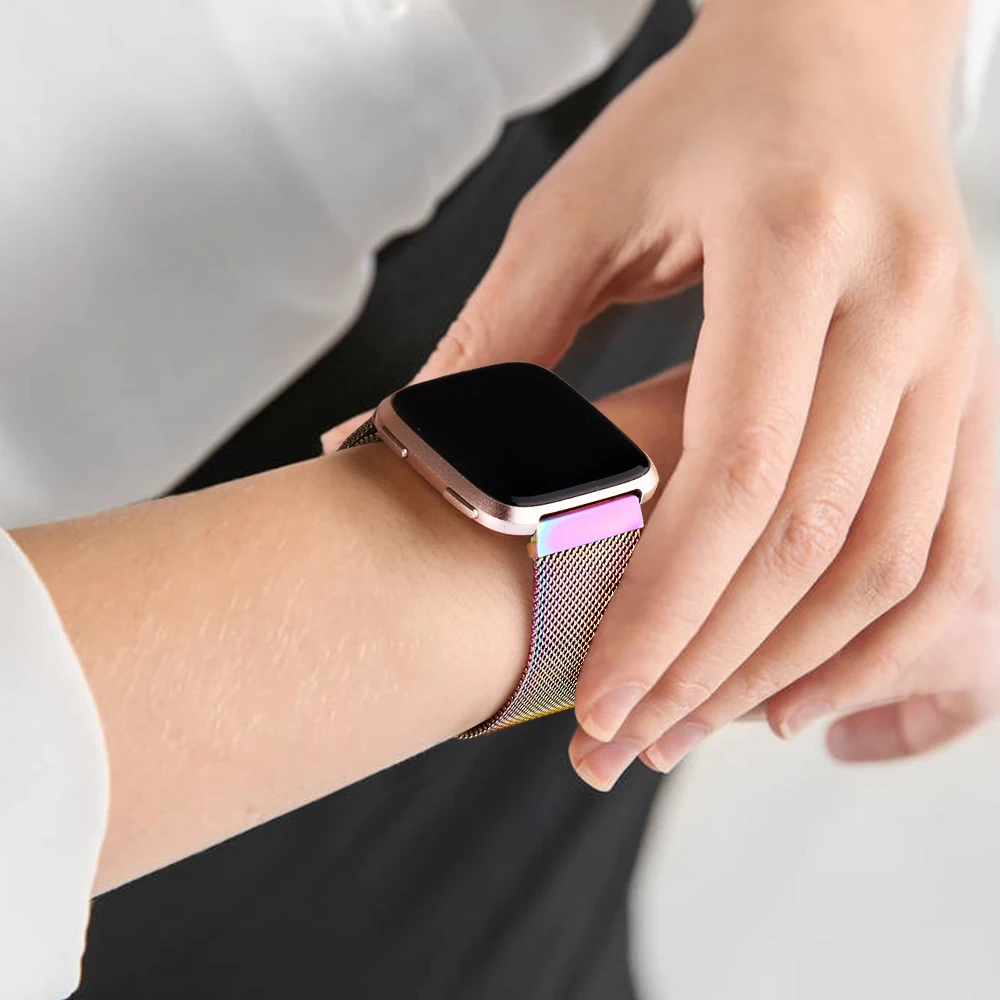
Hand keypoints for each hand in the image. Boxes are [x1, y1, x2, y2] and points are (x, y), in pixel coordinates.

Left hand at [408, 0, 998, 787]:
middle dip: (716, 665)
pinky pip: (954, 541)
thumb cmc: (702, 117)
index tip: (598, 697)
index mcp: (795, 244)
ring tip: (702, 728)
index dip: (664, 605)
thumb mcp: (578, 208)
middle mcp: (902, 305)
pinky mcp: (975, 383)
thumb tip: (382, 444)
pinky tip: (799, 678)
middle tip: (632, 742)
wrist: (841, 48)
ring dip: (796, 668)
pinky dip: (880, 632)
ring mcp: (960, 349)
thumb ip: (499, 337)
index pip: (738, 472)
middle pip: (816, 540)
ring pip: (899, 561)